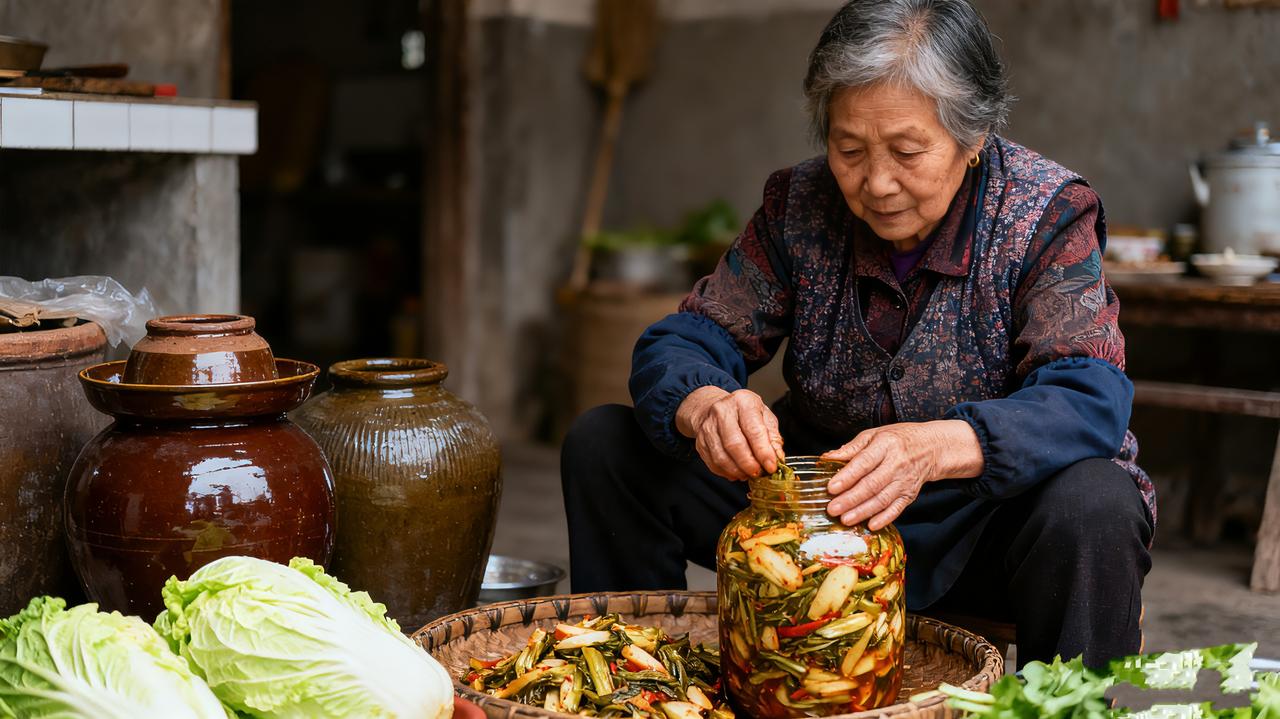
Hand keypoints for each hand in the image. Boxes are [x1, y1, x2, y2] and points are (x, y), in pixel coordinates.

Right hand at [676, 387, 784, 480]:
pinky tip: (736, 472)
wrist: (713, 406)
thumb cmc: (742, 412)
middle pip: (734, 444)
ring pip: (721, 456)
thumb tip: (777, 456)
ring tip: (748, 474)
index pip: (754, 430)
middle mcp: (722, 412)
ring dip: (737, 471)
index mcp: (743, 402)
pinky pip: (712, 463)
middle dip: (749, 464)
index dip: (763, 452)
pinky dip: (726, 472)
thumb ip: (772, 436)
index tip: (771, 466)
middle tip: (759, 473)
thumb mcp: (763, 415)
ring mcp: (708, 427)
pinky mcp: (700, 441)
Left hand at [821, 420, 982, 529]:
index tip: (831, 487)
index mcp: (885, 445)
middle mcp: (897, 464)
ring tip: (845, 519)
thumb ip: (851, 448)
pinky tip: (870, 525)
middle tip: (832, 509)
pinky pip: (897, 509)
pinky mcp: (910, 494)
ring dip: (863, 511)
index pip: (864, 462)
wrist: (931, 448)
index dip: (847, 476)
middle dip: (851, 499)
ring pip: (882, 499)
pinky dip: (884, 519)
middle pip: (872, 484)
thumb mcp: (874, 435)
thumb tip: (827, 458)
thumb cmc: (897, 439)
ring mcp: (905, 481)